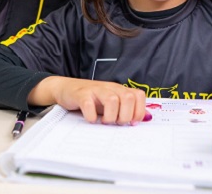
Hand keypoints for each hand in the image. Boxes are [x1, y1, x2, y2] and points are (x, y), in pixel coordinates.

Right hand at [30, 76, 147, 125]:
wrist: (66, 88)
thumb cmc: (91, 98)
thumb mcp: (111, 102)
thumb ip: (127, 109)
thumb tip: (145, 118)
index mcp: (119, 90)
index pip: (138, 95)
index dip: (139, 111)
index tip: (132, 123)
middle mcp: (109, 88)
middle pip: (128, 97)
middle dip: (125, 115)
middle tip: (116, 123)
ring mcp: (95, 90)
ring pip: (112, 99)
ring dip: (111, 116)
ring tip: (104, 122)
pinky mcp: (81, 94)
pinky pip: (89, 104)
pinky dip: (91, 115)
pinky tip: (91, 119)